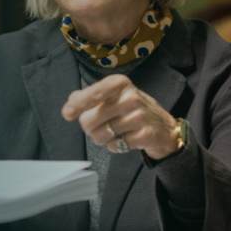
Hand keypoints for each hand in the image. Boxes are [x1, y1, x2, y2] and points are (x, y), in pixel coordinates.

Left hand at [61, 74, 178, 158]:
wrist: (162, 126)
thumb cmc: (132, 110)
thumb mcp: (113, 96)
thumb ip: (90, 96)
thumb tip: (71, 103)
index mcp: (119, 84)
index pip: (94, 92)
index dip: (78, 104)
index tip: (67, 113)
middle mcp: (130, 97)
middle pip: (89, 120)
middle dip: (90, 127)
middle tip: (102, 125)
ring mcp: (139, 116)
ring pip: (100, 135)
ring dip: (103, 138)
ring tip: (116, 131)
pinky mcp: (144, 135)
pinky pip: (114, 146)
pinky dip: (115, 146)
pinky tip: (126, 138)